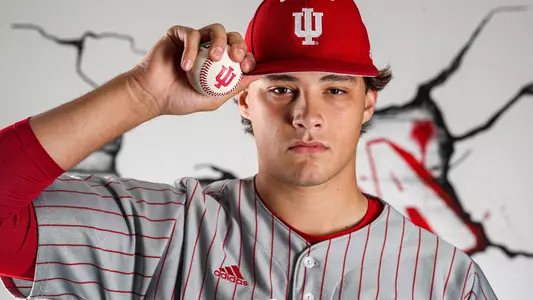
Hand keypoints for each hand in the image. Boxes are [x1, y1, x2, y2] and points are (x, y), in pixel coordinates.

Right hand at [126, 23, 258, 115]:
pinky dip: (192, 49)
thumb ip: (232, 88)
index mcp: (220, 64)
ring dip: (220, 42)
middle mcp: (209, 49)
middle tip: (237, 57)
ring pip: (216, 29)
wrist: (152, 96)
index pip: (240, 54)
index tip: (247, 67)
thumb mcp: (212, 99)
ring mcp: (195, 41)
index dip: (248, 57)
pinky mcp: (179, 34)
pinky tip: (187, 66)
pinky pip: (191, 34)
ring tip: (215, 58)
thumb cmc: (178, 99)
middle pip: (232, 37)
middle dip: (239, 44)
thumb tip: (254, 78)